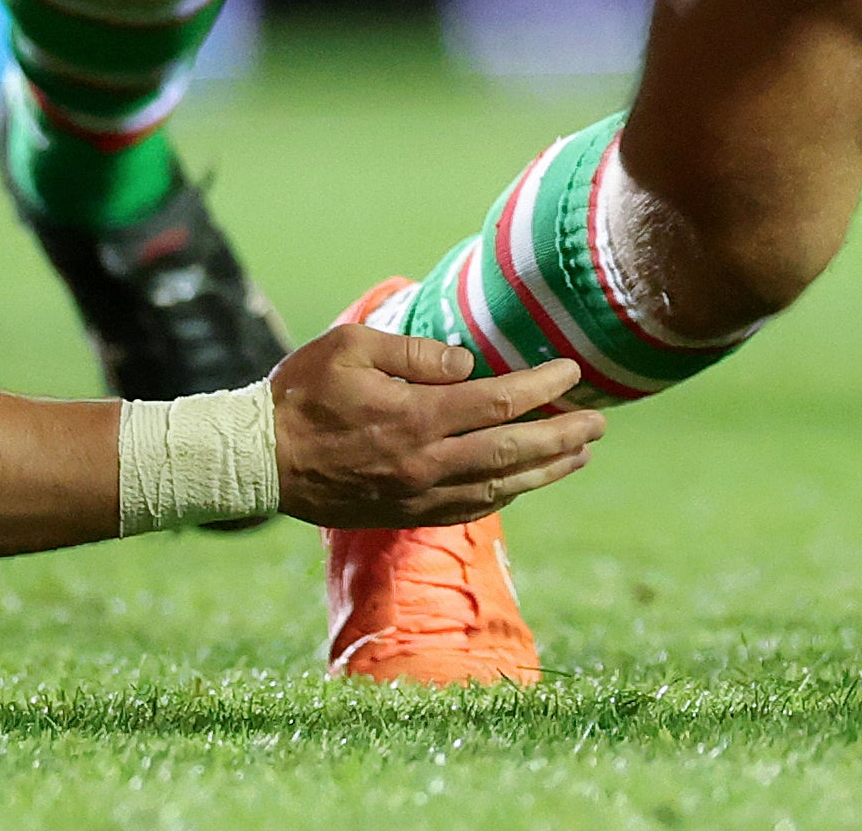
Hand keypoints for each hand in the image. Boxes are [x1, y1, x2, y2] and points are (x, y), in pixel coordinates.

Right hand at [270, 318, 599, 526]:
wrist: (261, 459)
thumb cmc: (301, 392)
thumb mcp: (350, 347)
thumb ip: (413, 351)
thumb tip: (467, 363)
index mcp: (414, 417)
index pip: (497, 403)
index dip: (541, 388)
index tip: (571, 373)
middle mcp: (425, 463)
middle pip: (512, 451)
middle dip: (563, 436)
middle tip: (600, 422)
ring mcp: (418, 496)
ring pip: (500, 486)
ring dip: (546, 470)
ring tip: (580, 454)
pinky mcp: (407, 514)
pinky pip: (471, 508)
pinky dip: (507, 494)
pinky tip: (525, 481)